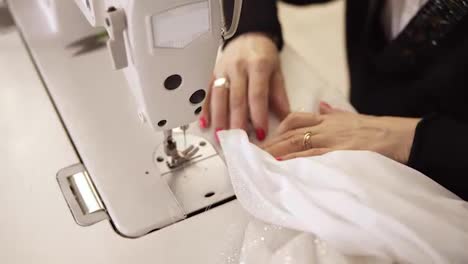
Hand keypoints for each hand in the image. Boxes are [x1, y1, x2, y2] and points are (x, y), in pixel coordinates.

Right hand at [200, 33, 289, 140]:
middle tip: (236, 139)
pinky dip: (205, 109)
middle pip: (236, 98)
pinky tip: (205, 123)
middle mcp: (238, 67)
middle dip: (236, 121)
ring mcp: (223, 70)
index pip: (257, 94)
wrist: (249, 35)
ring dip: (219, 118)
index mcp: (258, 66)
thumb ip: (279, 95)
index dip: (258, 115)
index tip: (260, 133)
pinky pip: (207, 92)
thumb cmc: (264, 56)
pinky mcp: (213, 73)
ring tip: (220, 135)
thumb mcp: (277, 72)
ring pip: (219, 97)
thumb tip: (286, 118)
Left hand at [263, 102, 420, 163]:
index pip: (295, 118)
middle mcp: (326, 127)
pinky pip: (311, 157)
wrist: (400, 137)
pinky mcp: (339, 153)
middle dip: (270, 142)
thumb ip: (333, 113)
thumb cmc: (378, 130)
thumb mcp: (352, 118)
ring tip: (260, 160)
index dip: (278, 128)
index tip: (267, 138)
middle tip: (253, 152)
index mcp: (327, 119)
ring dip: (276, 151)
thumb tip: (319, 105)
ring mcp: (331, 140)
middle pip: (290, 131)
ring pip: (296, 143)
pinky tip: (282, 166)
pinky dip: (294, 161)